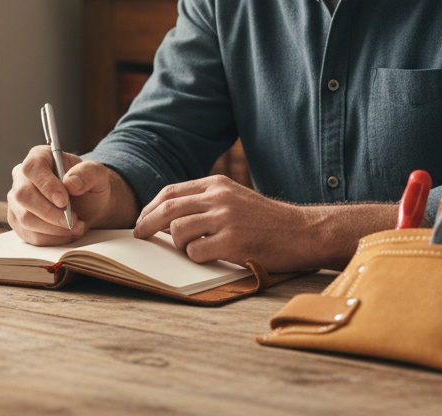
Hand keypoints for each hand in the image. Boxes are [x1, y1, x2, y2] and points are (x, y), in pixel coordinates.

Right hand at [6, 147, 132, 244]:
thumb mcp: (97, 175)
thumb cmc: (88, 186)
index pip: (33, 168)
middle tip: (74, 220)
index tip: (64, 201)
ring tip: (75, 227)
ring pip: (25, 218)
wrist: (88, 205)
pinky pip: (29, 235)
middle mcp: (22, 177)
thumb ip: (88, 173)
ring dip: (53, 228)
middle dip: (51, 213)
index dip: (46, 185)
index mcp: (39, 157)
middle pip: (23, 196)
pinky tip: (65, 233)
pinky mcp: (18, 221)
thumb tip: (71, 182)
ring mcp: (17, 201)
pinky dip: (51, 238)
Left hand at [133, 176, 315, 271]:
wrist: (302, 232)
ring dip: (178, 245)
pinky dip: (195, 258)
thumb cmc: (267, 221)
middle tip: (139, 236)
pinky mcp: (233, 242)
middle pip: (168, 209)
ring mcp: (226, 219)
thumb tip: (169, 219)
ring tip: (192, 250)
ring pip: (178, 231)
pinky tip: (209, 257)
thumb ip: (205, 202)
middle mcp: (219, 197)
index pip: (170, 192)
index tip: (142, 221)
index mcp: (217, 184)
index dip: (150, 208)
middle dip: (147, 224)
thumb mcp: (235, 198)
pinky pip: (196, 252)